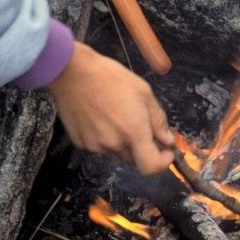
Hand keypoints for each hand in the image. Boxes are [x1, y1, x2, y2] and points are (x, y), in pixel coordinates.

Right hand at [48, 43, 174, 174]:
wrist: (72, 73)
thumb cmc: (111, 78)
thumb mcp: (144, 93)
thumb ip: (158, 121)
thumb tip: (168, 141)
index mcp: (133, 132)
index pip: (151, 167)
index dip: (162, 163)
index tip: (166, 152)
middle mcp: (114, 144)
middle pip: (135, 159)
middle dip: (143, 148)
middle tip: (141, 125)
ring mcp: (95, 145)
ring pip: (118, 153)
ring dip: (124, 143)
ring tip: (117, 116)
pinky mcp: (80, 142)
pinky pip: (100, 147)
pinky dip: (106, 138)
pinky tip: (101, 118)